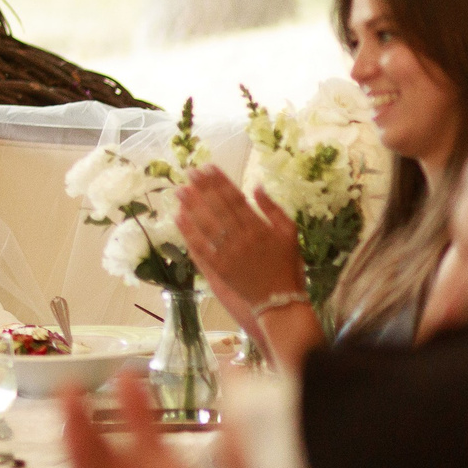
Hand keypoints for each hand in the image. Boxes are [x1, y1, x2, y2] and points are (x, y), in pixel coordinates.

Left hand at [175, 166, 307, 326]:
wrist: (280, 300)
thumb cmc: (286, 264)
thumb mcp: (289, 233)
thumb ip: (273, 209)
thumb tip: (256, 186)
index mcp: (260, 227)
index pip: (236, 198)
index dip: (221, 182)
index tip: (208, 167)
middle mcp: (243, 238)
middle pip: (219, 208)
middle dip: (203, 188)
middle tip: (189, 172)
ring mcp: (229, 254)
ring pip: (207, 225)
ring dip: (192, 206)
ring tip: (179, 190)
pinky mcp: (219, 269)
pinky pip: (201, 247)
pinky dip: (189, 232)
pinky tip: (178, 218)